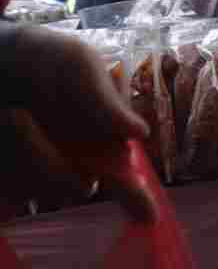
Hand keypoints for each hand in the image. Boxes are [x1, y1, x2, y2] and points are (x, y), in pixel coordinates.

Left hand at [0, 27, 153, 219]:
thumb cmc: (39, 56)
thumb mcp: (76, 64)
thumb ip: (105, 98)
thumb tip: (141, 133)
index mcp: (103, 134)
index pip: (126, 173)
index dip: (138, 198)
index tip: (147, 217)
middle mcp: (76, 158)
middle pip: (78, 182)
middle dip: (45, 156)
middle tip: (15, 115)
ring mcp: (41, 170)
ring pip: (42, 183)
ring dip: (23, 147)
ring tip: (9, 110)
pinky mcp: (11, 181)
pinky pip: (15, 187)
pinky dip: (7, 154)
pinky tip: (4, 121)